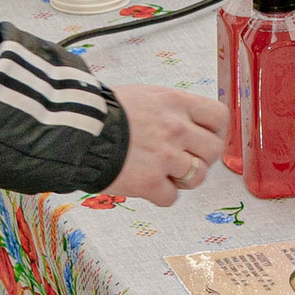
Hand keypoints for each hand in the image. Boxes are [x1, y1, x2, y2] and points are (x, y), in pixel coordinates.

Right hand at [90, 83, 228, 207]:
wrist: (75, 129)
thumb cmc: (103, 111)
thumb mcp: (143, 96)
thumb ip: (169, 109)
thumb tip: (184, 121)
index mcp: (175, 103)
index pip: (219, 116)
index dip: (214, 130)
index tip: (204, 137)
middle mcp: (176, 128)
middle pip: (213, 151)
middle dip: (200, 158)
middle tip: (182, 159)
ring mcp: (165, 157)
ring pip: (197, 177)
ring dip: (183, 179)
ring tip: (164, 173)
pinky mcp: (149, 182)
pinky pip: (171, 198)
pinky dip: (160, 196)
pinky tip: (147, 186)